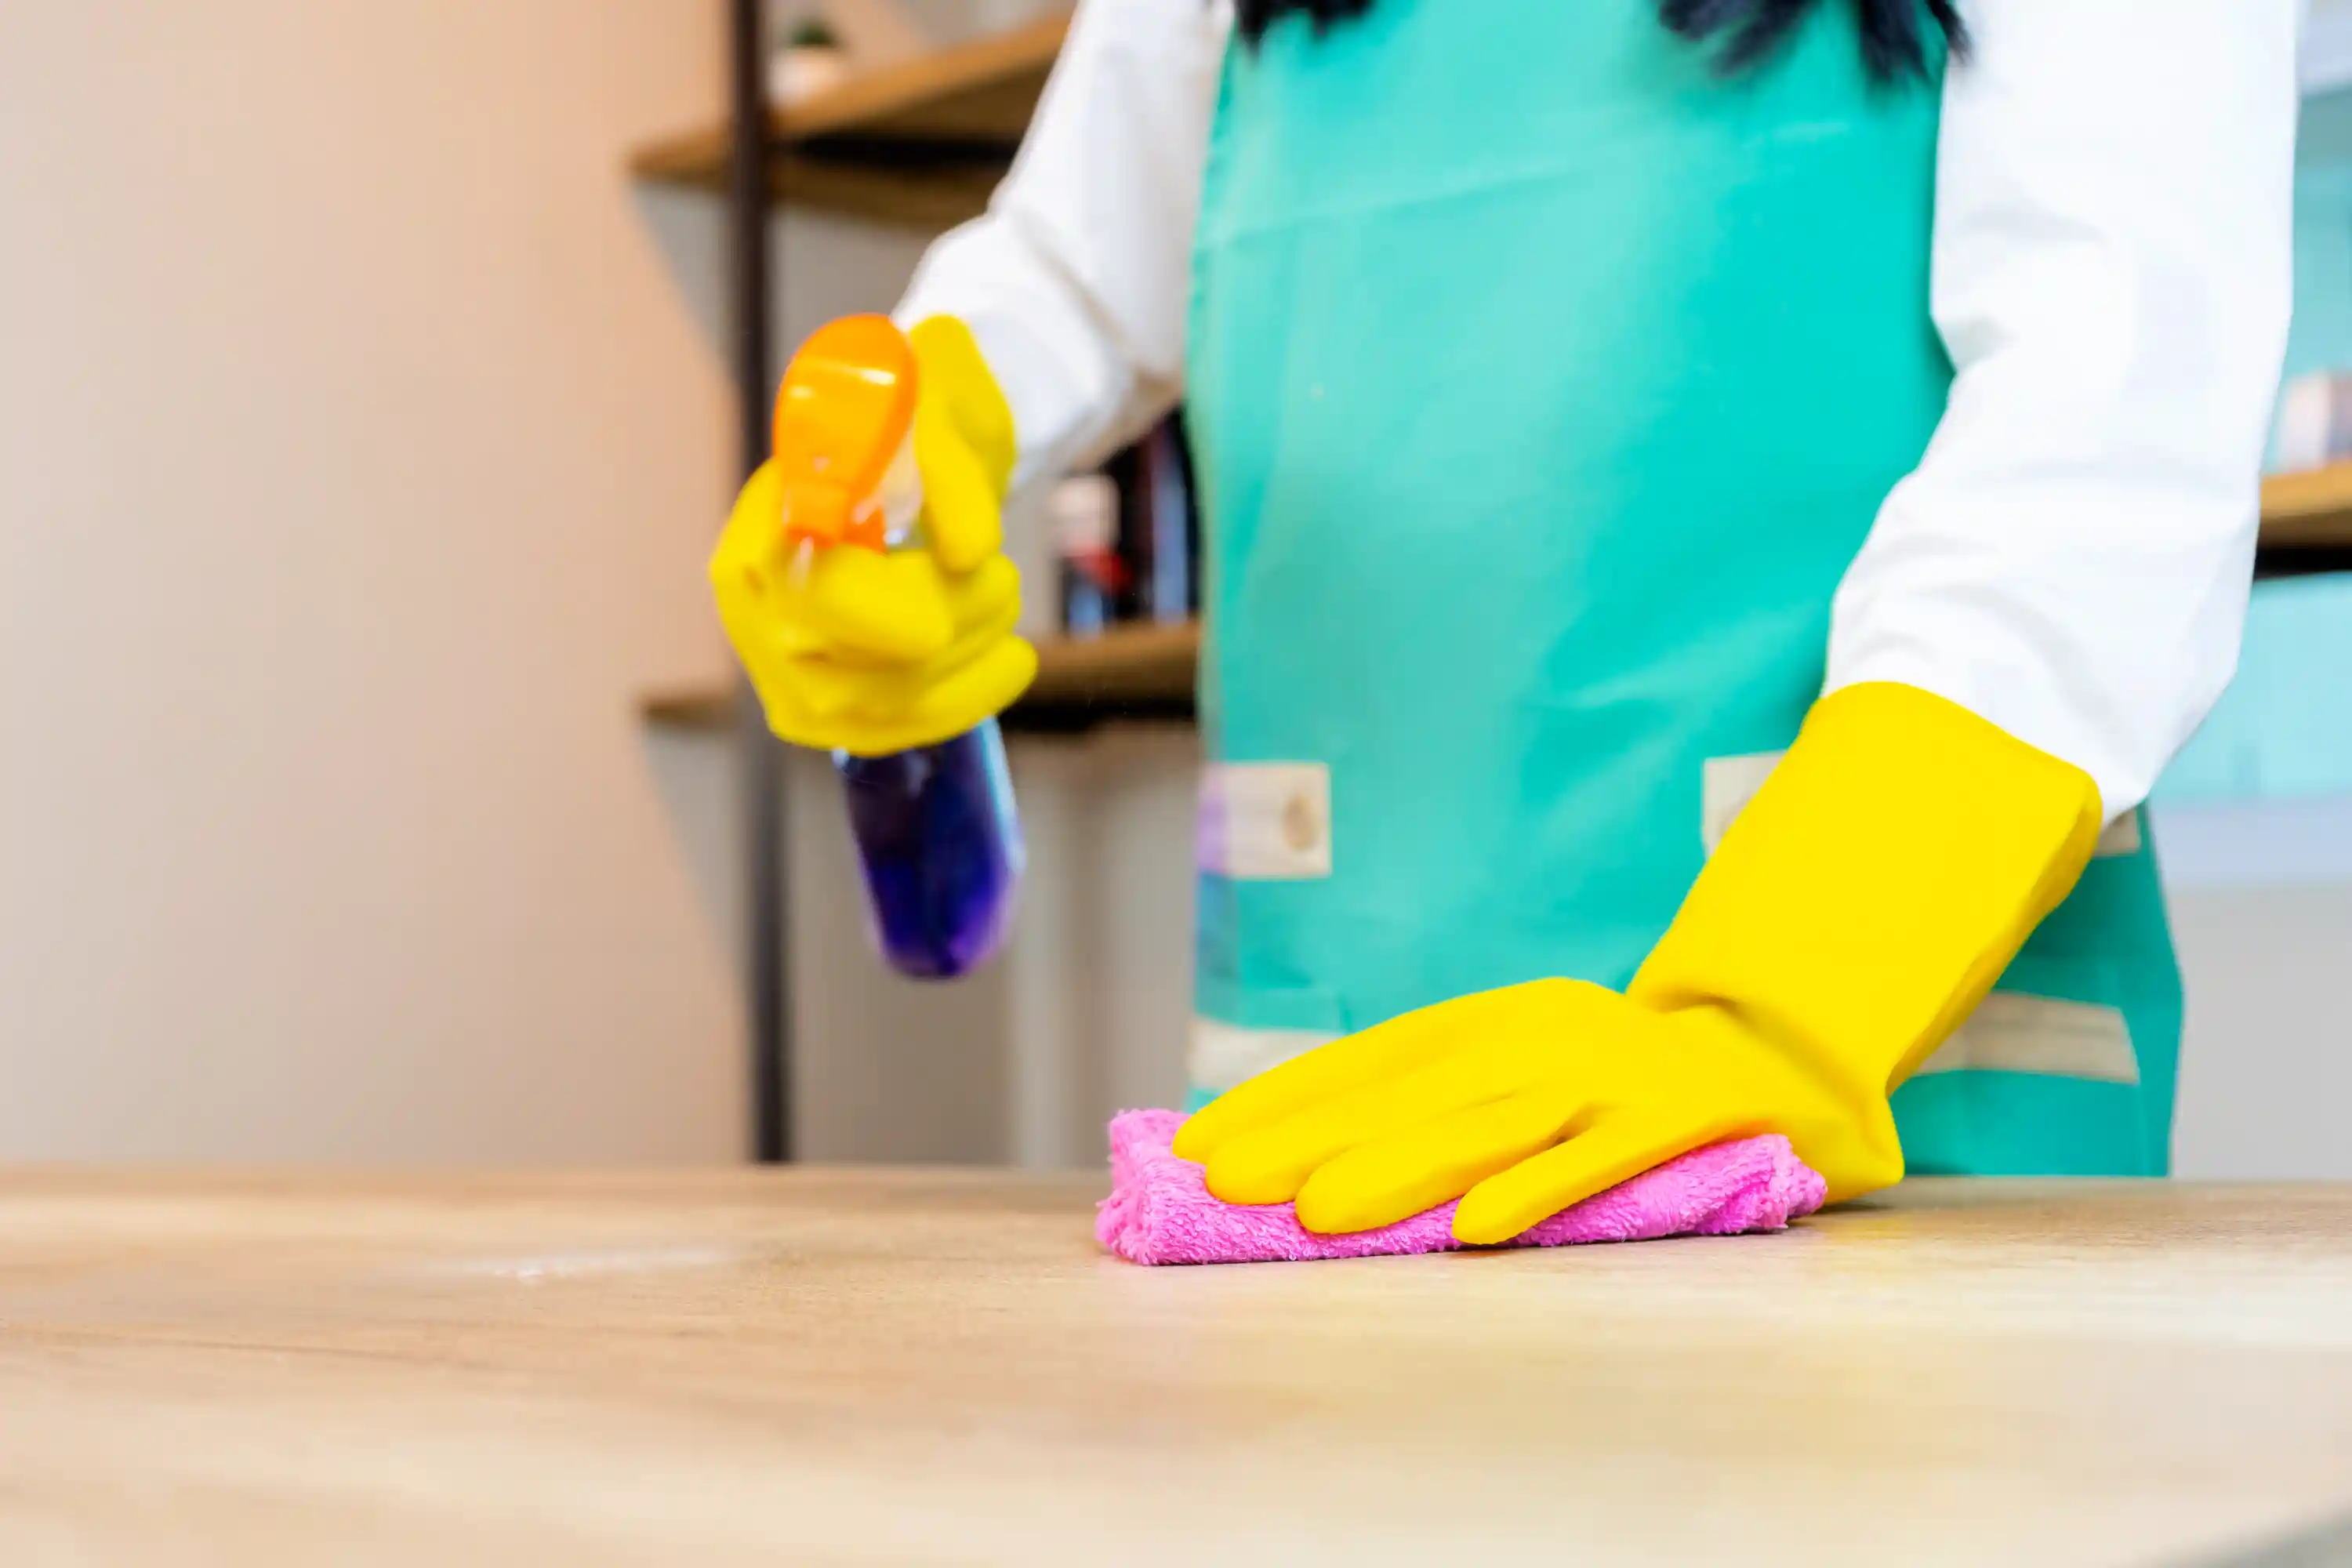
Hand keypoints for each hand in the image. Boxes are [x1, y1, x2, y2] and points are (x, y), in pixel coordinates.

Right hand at [708, 316, 1035, 755]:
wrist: (909, 439)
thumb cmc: (918, 412)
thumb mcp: (938, 404)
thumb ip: (949, 465)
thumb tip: (969, 553)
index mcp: (764, 521)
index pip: (825, 593)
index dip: (909, 598)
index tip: (985, 560)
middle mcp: (750, 600)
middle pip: (852, 664)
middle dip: (953, 624)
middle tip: (1005, 576)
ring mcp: (774, 662)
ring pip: (876, 706)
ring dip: (967, 663)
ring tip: (1006, 603)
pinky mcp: (810, 707)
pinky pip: (885, 734)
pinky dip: (962, 703)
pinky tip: (1010, 663)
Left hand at [1174, 684, 2104, 1246]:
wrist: (1787, 1034)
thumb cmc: (1628, 1073)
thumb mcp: (1526, 1068)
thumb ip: (1440, 1101)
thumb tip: (1305, 1147)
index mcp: (1496, 1021)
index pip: (1370, 1059)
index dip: (1284, 1096)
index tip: (1198, 1139)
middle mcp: (1543, 1036)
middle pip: (1411, 1093)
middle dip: (1311, 1137)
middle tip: (1223, 1182)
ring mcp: (1614, 1073)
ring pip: (1492, 1126)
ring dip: (1402, 1170)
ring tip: (1320, 1214)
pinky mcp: (1683, 1116)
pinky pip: (1605, 1160)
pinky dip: (1543, 1190)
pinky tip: (1480, 1230)